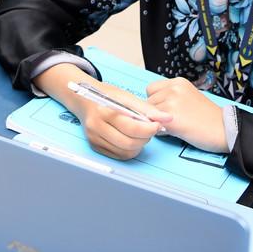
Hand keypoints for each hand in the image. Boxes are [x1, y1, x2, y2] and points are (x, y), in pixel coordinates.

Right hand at [34, 63, 171, 160]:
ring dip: (139, 146)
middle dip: (145, 138)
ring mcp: (94, 138)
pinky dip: (129, 150)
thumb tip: (167, 119)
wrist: (84, 99)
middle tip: (150, 129)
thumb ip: (148, 108)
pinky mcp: (94, 146)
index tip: (158, 125)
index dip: (149, 129)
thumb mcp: (127, 96)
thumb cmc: (108, 96)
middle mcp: (96, 126)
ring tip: (140, 134)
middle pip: (129, 143)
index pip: (132, 128)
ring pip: (125, 152)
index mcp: (105, 110)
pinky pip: (118, 155)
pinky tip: (131, 139)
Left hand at [145, 77, 228, 152]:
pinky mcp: (171, 118)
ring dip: (157, 122)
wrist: (224, 129)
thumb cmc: (208, 117)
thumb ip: (171, 96)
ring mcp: (172, 102)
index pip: (151, 89)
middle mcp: (173, 89)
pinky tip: (175, 132)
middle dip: (155, 112)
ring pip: (149, 114)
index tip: (166, 109)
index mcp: (178, 82)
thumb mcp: (189, 96)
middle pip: (148, 102)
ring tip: (176, 125)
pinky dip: (161, 131)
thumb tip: (151, 105)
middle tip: (173, 119)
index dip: (156, 101)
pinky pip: (154, 125)